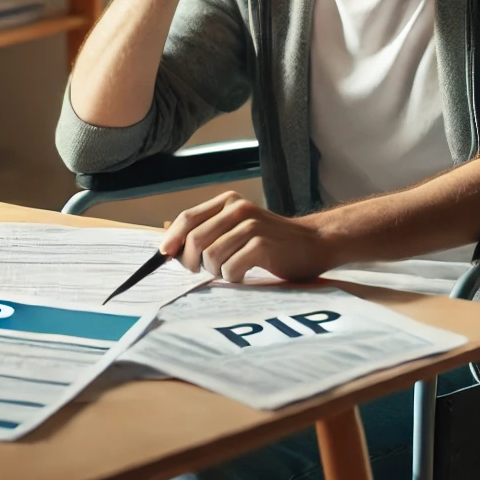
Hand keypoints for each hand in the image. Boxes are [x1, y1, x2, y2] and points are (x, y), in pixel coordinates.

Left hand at [158, 191, 340, 283]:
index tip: (164, 255)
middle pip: (195, 238)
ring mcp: (251, 225)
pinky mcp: (262, 244)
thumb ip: (211, 233)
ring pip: (210, 255)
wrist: (314, 244)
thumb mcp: (239, 229)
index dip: (172, 238)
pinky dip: (233, 278)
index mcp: (228, 202)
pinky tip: (244, 275)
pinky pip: (231, 268)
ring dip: (216, 271)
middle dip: (191, 261)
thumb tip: (171, 251)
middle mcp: (238, 209)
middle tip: (203, 271)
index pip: (188, 218)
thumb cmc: (272, 243)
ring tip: (230, 271)